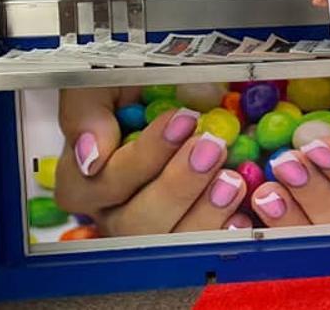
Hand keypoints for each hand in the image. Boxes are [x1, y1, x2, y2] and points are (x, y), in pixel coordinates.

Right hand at [55, 88, 240, 235]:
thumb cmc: (142, 88)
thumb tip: (90, 155)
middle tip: (212, 146)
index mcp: (87, 179)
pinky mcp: (196, 235)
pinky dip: (227, 232)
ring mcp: (157, 229)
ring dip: (204, 212)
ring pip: (171, 242)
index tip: (183, 119)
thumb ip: (86, 110)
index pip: (102, 183)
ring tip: (231, 180)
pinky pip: (208, 248)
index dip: (144, 155)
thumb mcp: (107, 81)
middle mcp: (117, 213)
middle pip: (135, 221)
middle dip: (177, 184)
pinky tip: (243, 212)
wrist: (189, 94)